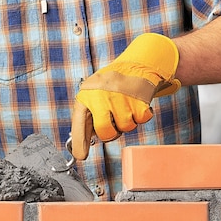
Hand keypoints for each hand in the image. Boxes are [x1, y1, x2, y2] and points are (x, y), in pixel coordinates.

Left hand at [69, 33, 180, 159]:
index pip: (79, 123)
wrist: (137, 64)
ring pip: (125, 128)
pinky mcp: (139, 99)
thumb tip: (83, 143)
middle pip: (105, 132)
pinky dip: (141, 116)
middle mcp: (101, 96)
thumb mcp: (93, 95)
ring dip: (127, 122)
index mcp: (87, 95)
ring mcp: (121, 98)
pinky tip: (136, 104)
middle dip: (110, 133)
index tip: (81, 156)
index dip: (80, 142)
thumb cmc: (112, 85)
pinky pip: (140, 121)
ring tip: (125, 106)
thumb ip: (88, 116)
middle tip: (113, 123)